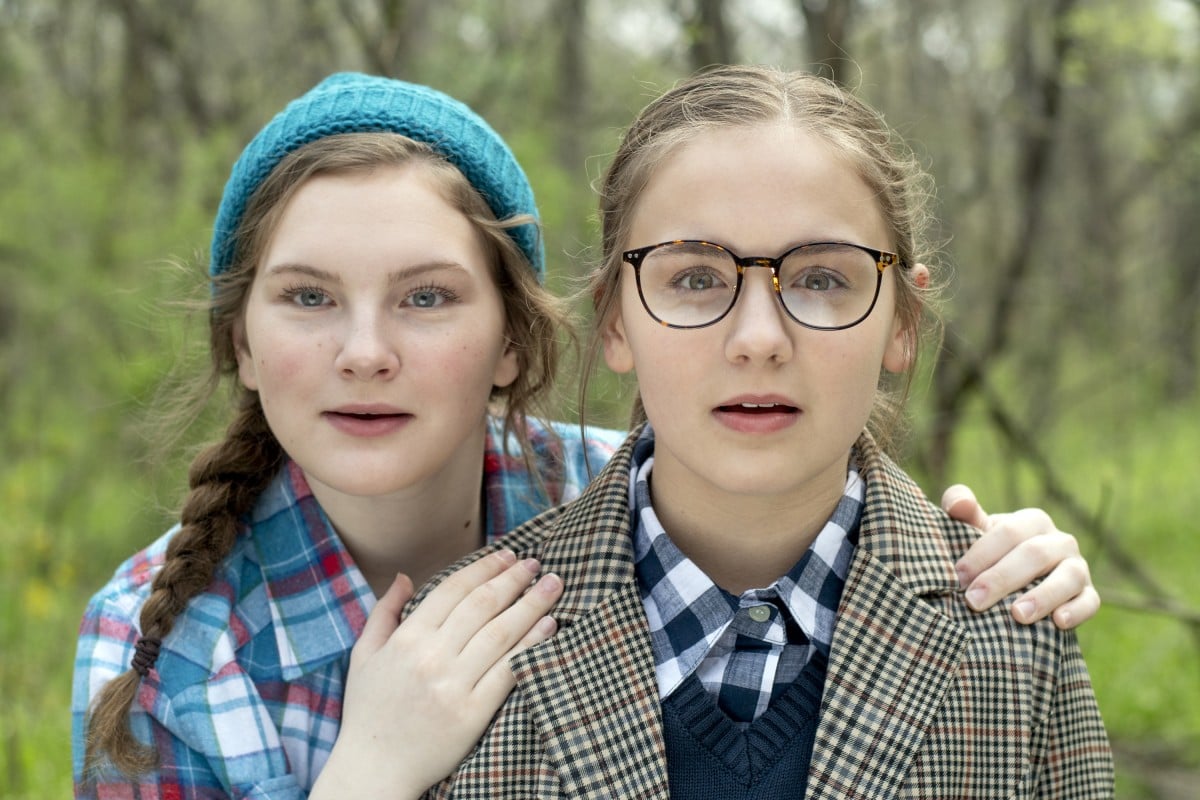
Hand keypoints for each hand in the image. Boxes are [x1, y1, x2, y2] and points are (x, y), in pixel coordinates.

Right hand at [311, 549, 562, 798]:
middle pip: (483, 605)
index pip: (453, 590)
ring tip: (553, 585)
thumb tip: (404, 577)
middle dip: (513, 579)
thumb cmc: (369, 712)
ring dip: (532, 604)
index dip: (484, 568)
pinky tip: (549, 626)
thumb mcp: (364, 656)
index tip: (507, 555)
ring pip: (501, 633)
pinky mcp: (473, 713)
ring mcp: (453, 686)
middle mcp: (431, 658)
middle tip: (536, 564)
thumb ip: (383, 612)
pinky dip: (531, 645)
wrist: (375, 770)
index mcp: (406, 639)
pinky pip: (509, 671)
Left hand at [942, 484, 1099, 629]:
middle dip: (1002, 578)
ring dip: (1043, 596)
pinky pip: (1091, 601)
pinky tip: (1058, 623)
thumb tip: (957, 504)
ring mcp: (1078, 567)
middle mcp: (1060, 540)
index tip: (958, 577)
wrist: (1019, 584)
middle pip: (1034, 554)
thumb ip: (962, 509)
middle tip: (974, 601)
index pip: (1008, 532)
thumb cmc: (991, 552)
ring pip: (1069, 576)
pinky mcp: (1089, 594)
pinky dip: (1077, 611)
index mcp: (1033, 521)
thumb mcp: (975, 529)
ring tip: (1017, 615)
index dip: (981, 554)